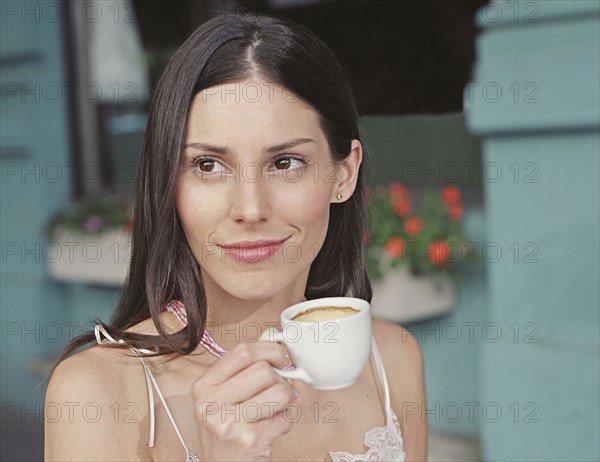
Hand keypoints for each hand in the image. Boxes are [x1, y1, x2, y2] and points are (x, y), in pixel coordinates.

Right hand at [191, 342, 298, 460]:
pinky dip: (285, 422)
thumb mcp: (222, 399)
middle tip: (278, 391)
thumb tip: (275, 345)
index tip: (280, 357)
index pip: (243, 352)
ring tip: (274, 410)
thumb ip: (243, 371)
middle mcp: (212, 403)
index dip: (269, 350)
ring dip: (285, 401)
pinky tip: (271, 429)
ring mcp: (229, 422)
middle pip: (264, 370)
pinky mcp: (249, 440)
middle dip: (279, 380)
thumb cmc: (226, 433)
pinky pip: (285, 417)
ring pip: (279, 391)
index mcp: (204, 386)